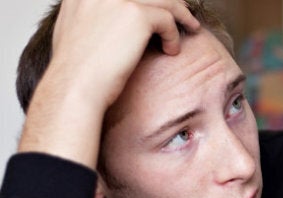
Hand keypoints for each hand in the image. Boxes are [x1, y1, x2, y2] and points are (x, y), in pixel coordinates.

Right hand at [50, 0, 200, 107]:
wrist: (75, 87)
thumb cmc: (76, 71)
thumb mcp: (75, 30)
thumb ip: (91, 14)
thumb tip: (110, 18)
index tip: (159, 6)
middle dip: (168, 0)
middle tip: (182, 10)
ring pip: (164, 0)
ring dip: (181, 14)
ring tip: (191, 27)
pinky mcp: (137, 15)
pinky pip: (168, 19)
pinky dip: (174, 36)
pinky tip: (171, 51)